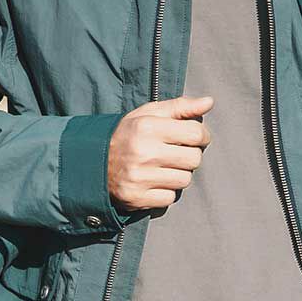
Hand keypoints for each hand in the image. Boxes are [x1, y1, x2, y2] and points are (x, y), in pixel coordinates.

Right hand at [108, 93, 214, 212]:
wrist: (93, 162)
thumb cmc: (128, 135)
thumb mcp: (149, 114)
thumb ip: (180, 107)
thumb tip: (209, 102)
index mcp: (147, 127)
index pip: (195, 133)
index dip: (202, 136)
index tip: (196, 138)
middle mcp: (143, 152)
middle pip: (194, 159)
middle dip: (190, 156)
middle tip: (177, 154)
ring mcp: (140, 177)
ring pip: (184, 180)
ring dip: (178, 174)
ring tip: (163, 167)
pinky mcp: (137, 198)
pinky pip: (170, 198)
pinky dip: (166, 191)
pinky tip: (154, 182)